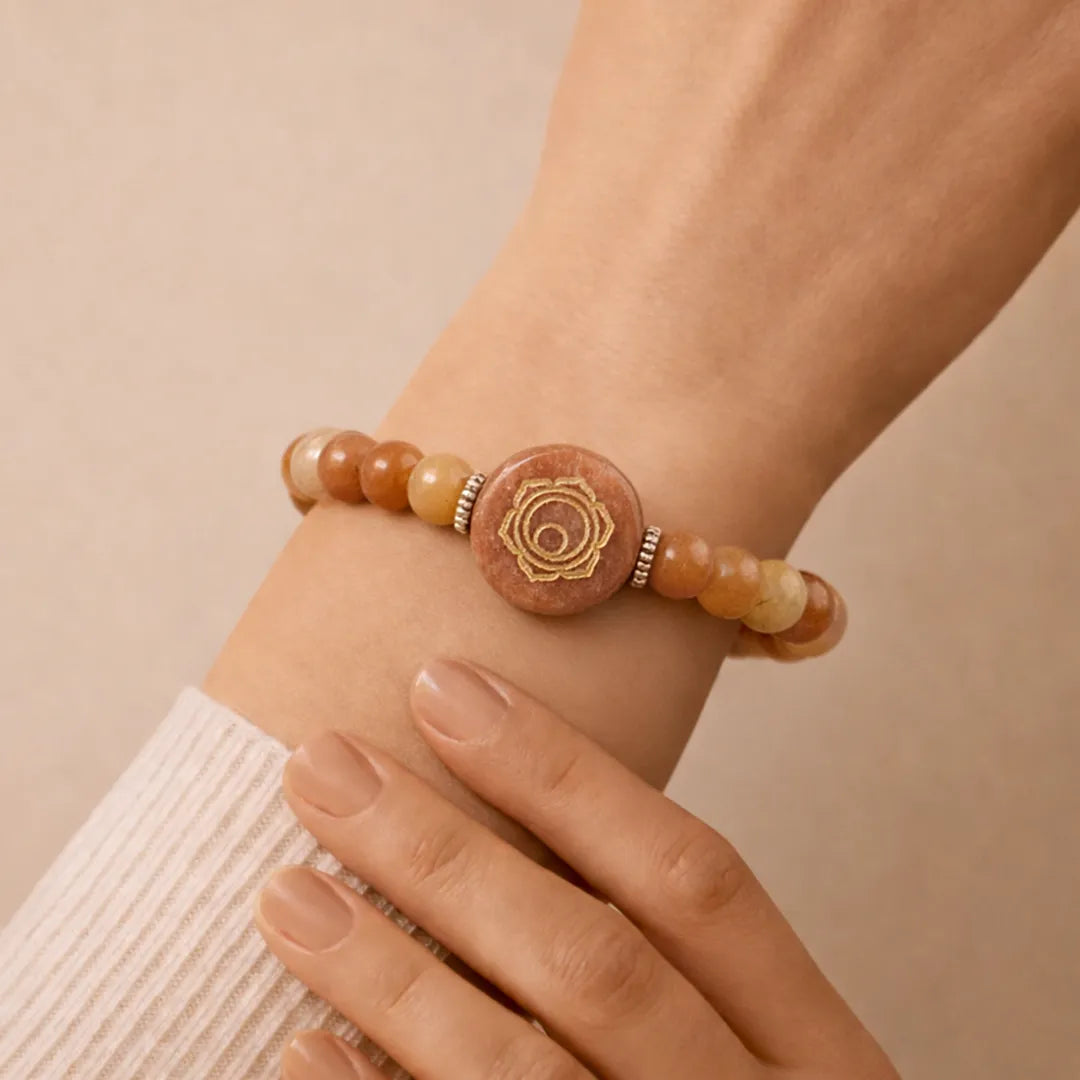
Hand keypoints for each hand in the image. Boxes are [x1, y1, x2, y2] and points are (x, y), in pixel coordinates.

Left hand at [255, 659, 897, 1078]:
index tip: (447, 689)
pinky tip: (304, 1049)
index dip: (566, 774)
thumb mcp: (760, 1053)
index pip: (693, 875)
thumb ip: (674, 964)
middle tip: (323, 765)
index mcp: (814, 1049)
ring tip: (286, 890)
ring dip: (390, 974)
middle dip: (447, 853)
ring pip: (520, 1070)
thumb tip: (520, 830)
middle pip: (594, 960)